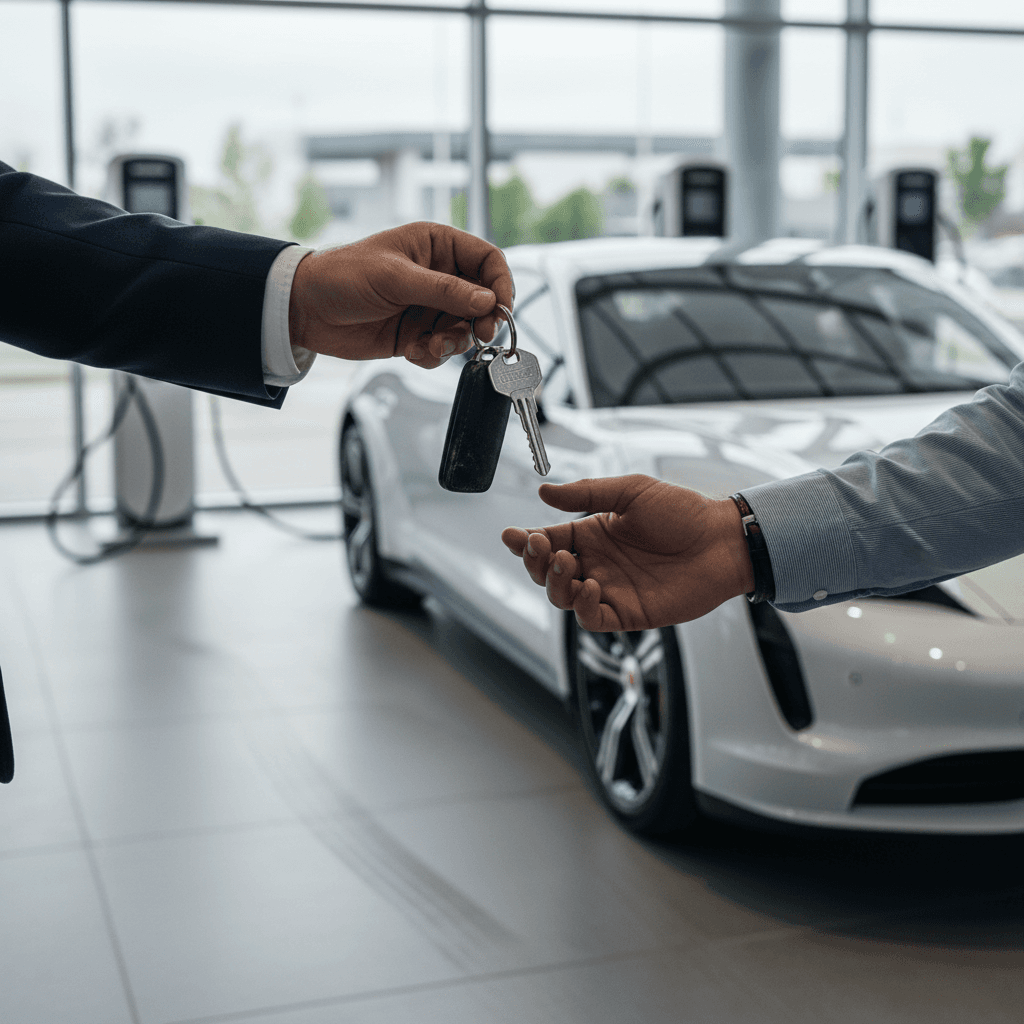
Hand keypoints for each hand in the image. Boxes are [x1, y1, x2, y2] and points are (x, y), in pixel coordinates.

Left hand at [288, 222, 513, 368]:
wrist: (305, 310)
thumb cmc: (343, 276)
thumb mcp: (396, 278)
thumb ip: (444, 290)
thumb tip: (488, 301)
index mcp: (436, 246)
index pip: (487, 260)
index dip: (501, 283)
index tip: (501, 308)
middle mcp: (438, 276)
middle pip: (483, 300)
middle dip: (482, 320)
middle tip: (479, 335)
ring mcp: (428, 307)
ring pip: (464, 329)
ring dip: (454, 342)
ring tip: (430, 346)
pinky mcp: (416, 335)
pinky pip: (441, 350)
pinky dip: (433, 356)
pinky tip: (412, 352)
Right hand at [501, 475, 754, 631]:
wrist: (722, 541)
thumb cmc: (683, 512)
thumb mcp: (631, 490)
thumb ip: (587, 492)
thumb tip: (544, 491)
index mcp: (592, 533)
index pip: (547, 540)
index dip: (524, 541)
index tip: (510, 534)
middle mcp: (596, 563)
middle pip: (547, 572)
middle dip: (535, 562)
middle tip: (540, 546)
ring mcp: (610, 590)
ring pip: (563, 597)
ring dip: (556, 582)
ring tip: (569, 562)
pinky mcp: (628, 613)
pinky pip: (593, 618)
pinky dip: (583, 606)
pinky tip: (589, 586)